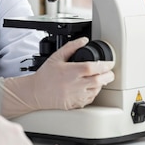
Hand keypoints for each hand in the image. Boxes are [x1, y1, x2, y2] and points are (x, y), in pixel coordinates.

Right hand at [0, 37, 114, 117]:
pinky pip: (90, 99)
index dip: (106, 65)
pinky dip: (93, 93)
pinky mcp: (75, 105)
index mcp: (72, 71)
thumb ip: (71, 47)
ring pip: (97, 90)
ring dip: (101, 84)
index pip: (95, 67)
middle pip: (100, 80)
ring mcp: (76, 96)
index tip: (109, 63)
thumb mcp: (56, 57)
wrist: (35, 93)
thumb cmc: (44, 75)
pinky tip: (89, 88)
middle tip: (109, 72)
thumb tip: (83, 40)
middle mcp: (76, 85)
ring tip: (97, 78)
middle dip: (109, 75)